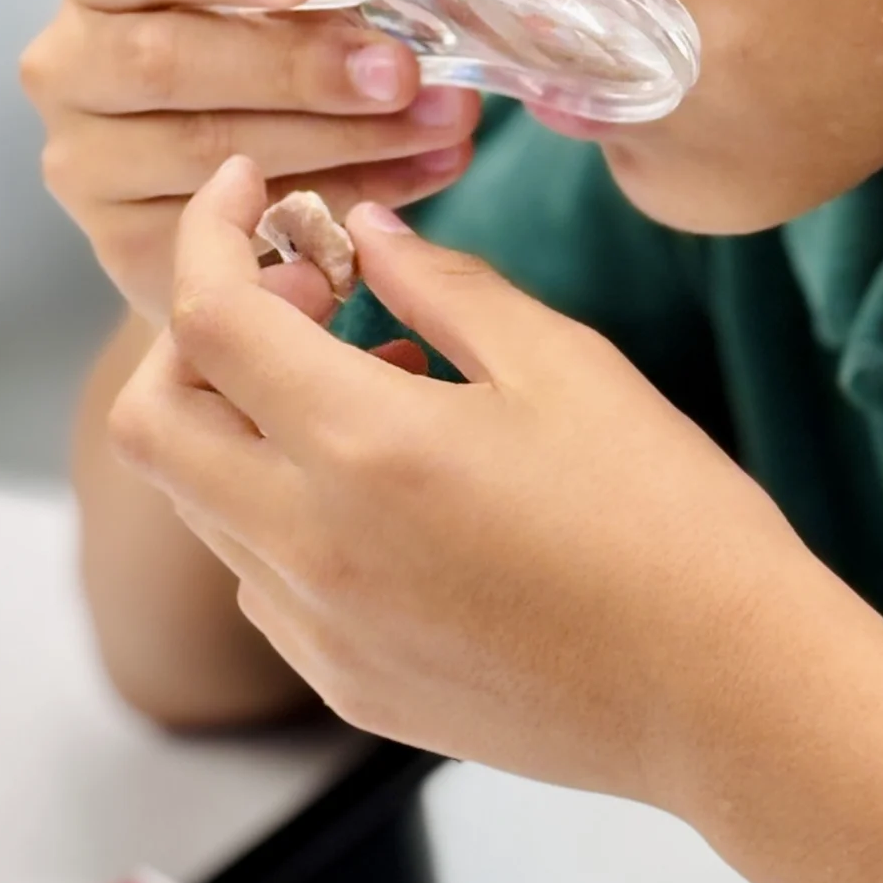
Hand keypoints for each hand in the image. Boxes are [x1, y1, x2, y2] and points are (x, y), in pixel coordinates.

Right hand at [21, 0, 478, 325]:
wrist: (214, 203)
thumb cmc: (247, 71)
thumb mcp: (277, 4)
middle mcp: (70, 72)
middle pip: (169, 63)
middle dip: (300, 68)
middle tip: (402, 73)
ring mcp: (89, 169)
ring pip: (210, 152)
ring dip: (345, 141)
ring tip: (441, 126)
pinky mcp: (126, 248)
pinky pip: (238, 230)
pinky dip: (342, 204)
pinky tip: (416, 182)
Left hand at [107, 157, 839, 803]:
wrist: (725, 694)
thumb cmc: (667, 517)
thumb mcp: (565, 364)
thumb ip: (443, 286)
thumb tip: (361, 232)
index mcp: (363, 447)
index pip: (208, 317)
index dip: (210, 232)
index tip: (247, 189)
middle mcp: (311, 547)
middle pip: (156, 423)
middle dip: (196, 336)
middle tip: (305, 294)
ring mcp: (320, 630)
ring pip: (204, 503)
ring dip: (249, 423)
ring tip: (380, 385)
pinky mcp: (348, 684)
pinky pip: (261, 578)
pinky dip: (285, 508)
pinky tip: (394, 487)